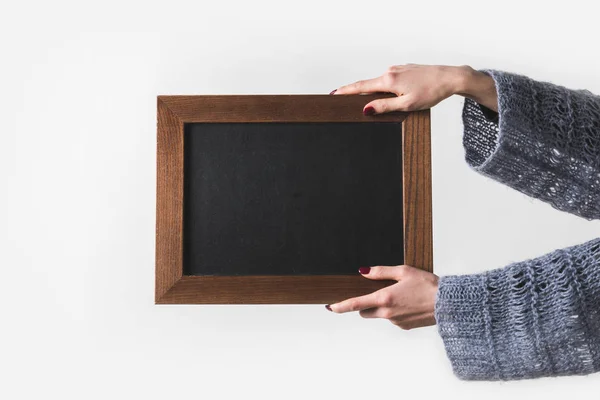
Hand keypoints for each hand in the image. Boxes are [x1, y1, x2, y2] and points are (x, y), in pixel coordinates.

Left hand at [326, 265, 439, 329]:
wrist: (449, 304)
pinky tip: (409, 303)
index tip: (330, 307)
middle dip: (364, 305)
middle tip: (375, 293)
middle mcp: (387, 313)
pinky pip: (393, 319)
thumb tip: (363, 271)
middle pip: (365, 312)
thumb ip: (381, 272)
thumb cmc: (428, 285)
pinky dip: (395, 312)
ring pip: (380, 315)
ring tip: (401, 295)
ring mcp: (396, 322)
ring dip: (382, 308)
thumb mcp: (404, 271)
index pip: (355, 304)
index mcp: (384, 298)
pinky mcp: (404, 327)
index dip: (340, 306)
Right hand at [331, 63, 497, 114]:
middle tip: (343, 99)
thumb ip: (385, 107)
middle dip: (357, 92)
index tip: (332, 94)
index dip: (345, 91)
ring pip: (381, 83)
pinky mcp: (405, 69)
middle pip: (368, 84)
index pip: (361, 87)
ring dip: (376, 92)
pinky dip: (387, 87)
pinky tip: (393, 95)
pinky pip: (390, 80)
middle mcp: (390, 71)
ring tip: (375, 103)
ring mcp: (398, 69)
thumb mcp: (407, 105)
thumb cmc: (431, 92)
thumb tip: (366, 109)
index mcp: (389, 80)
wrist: (450, 78)